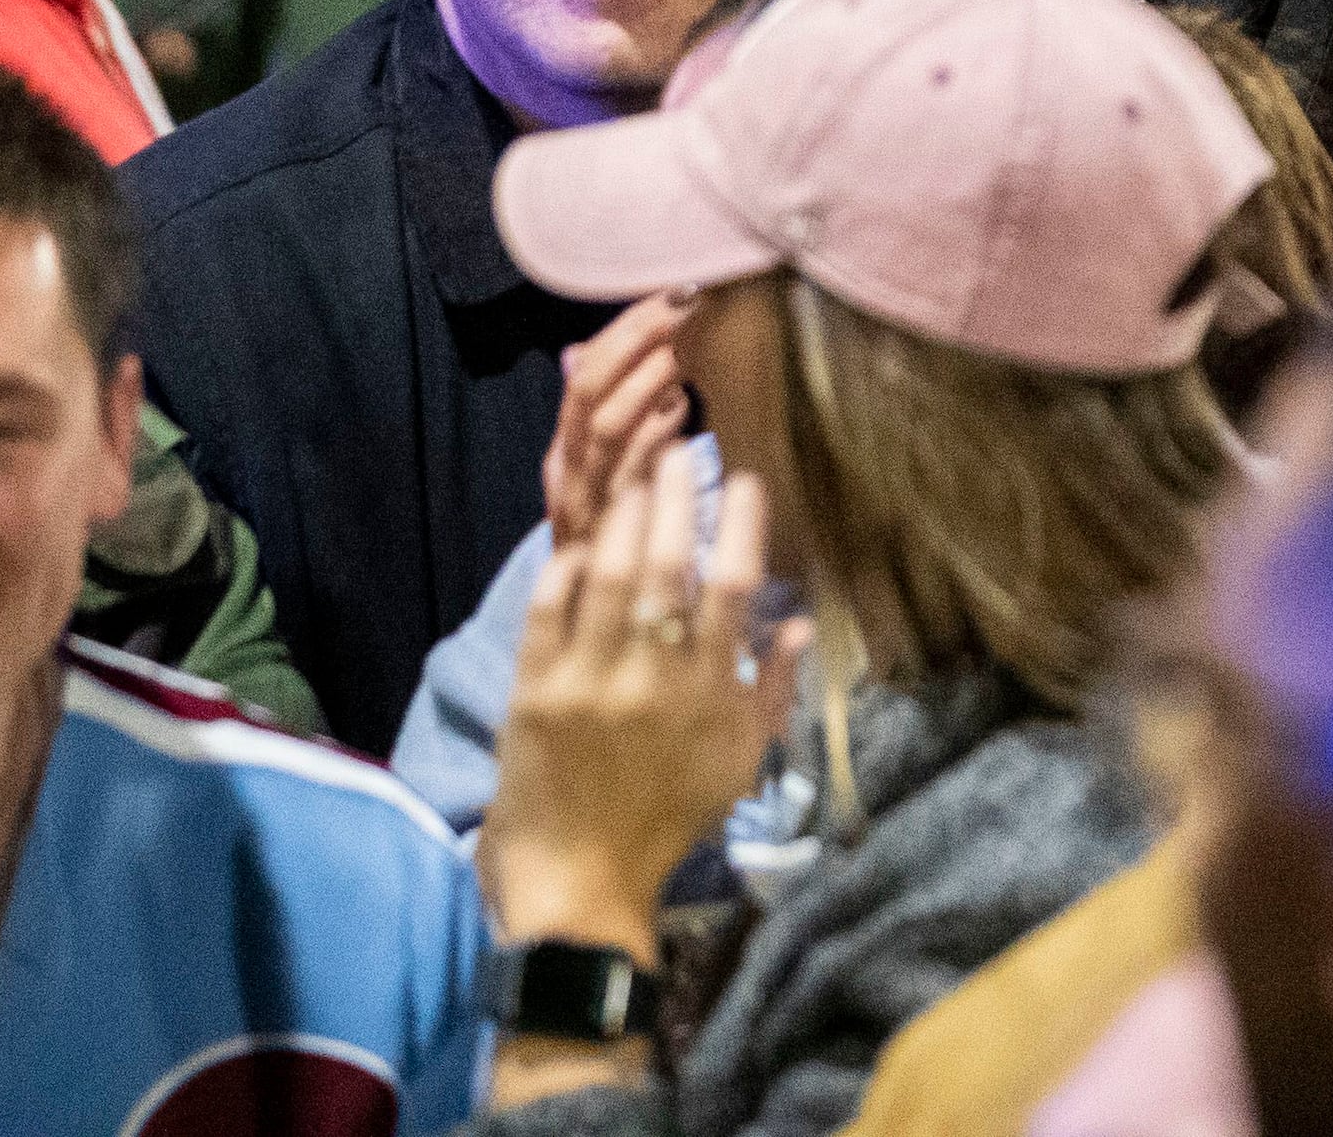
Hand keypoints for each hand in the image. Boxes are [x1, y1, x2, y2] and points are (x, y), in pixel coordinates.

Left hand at [482, 446, 807, 955]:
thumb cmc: (669, 819)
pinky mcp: (532, 691)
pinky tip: (579, 541)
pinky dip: (564, 566)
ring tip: (631, 475)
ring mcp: (585, 681)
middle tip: (679, 449)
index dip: (740, 524)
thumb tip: (800, 622)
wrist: (579, 883)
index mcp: (707, 693)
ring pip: (604, 574)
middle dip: (674, 495)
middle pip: (664, 562)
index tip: (745, 481)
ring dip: (620, 515)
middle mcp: (648, 678)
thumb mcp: (739, 761)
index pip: (732, 586)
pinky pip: (546, 608)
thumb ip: (772, 688)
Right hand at [542, 295, 693, 553]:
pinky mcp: (617, 531)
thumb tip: (577, 350)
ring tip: (683, 352)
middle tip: (682, 305)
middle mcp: (568, 470)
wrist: (590, 620)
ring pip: (608, 425)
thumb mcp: (596, 472)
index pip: (583, 374)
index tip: (669, 294)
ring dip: (649, 381)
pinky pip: (636, 473)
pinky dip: (660, 434)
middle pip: (588, 389)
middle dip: (635, 340)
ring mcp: (589, 500)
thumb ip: (598, 413)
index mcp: (564, 449)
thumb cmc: (610, 535)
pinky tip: (685, 410)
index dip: (624, 330)